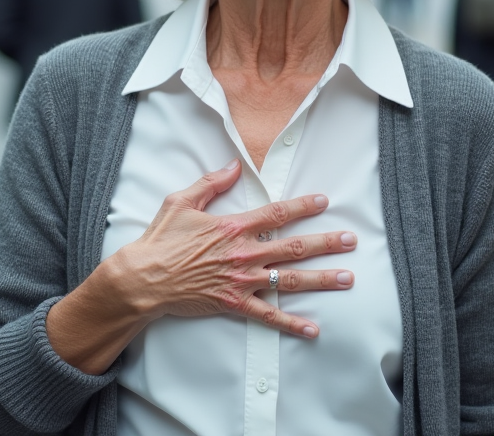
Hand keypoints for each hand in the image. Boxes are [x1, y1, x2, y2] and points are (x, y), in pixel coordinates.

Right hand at [114, 158, 356, 338]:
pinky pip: (267, 316)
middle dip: (326, 243)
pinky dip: (291, 323)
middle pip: (293, 247)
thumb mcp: (181, 201)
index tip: (324, 201)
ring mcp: (240, 280)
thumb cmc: (160, 240)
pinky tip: (313, 328)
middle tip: (351, 241)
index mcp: (232, 226)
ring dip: (320, 279)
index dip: (302, 206)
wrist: (142, 279)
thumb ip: (211, 182)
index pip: (276, 213)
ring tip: (346, 277)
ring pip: (289, 279)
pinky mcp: (233, 303)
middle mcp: (242, 253)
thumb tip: (235, 165)